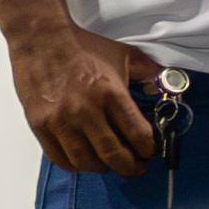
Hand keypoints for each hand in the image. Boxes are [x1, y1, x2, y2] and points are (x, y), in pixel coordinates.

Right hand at [8, 21, 159, 176]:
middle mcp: (86, 111)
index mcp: (111, 94)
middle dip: (130, 167)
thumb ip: (148, 72)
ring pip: (86, 162)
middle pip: (114, 155)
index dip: (148, 149)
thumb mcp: (124, 55)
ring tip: (111, 165)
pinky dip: (76, 166)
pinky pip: (60, 159)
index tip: (150, 152)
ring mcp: (60, 121)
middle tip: (136, 168)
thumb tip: (168, 86)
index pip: (137, 134)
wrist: (42, 40)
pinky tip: (85, 161)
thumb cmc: (86, 48)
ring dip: (103, 169)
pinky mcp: (40, 126)